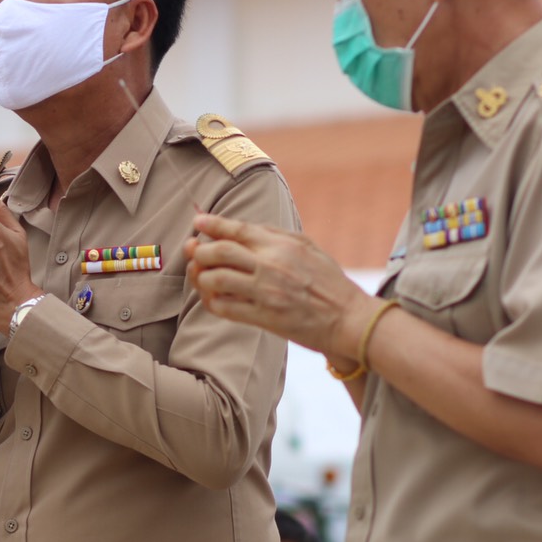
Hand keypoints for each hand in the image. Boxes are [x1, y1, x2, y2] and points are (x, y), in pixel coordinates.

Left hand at [184, 213, 376, 358]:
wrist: (347, 318)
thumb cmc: (329, 282)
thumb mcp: (308, 247)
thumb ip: (277, 234)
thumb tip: (245, 227)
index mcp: (281, 245)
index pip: (237, 230)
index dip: (212, 224)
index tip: (197, 222)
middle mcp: (271, 266)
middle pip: (220, 251)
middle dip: (200, 250)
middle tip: (193, 251)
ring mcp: (265, 293)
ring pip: (216, 279)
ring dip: (201, 276)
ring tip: (200, 275)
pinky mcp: (263, 317)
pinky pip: (225, 307)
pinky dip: (211, 301)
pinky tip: (211, 297)